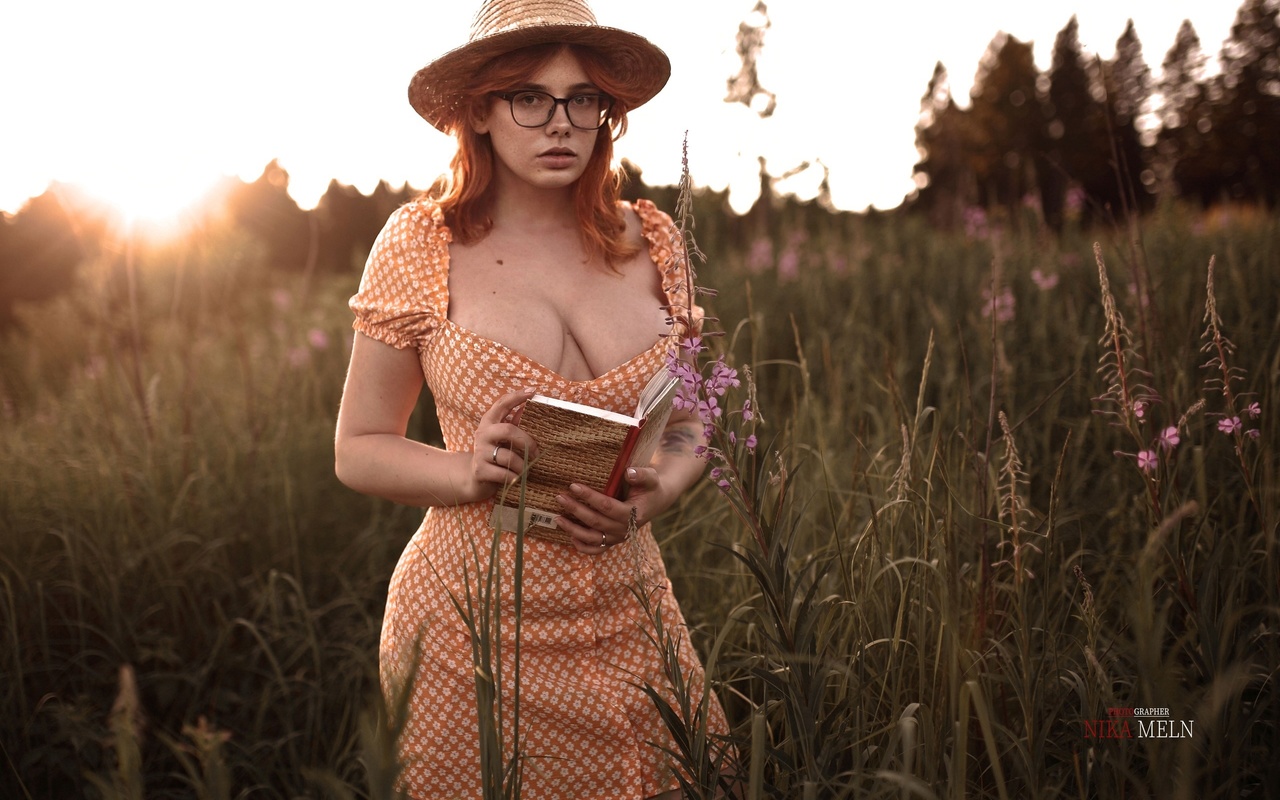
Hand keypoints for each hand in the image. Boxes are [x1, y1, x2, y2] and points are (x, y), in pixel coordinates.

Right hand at [469, 391, 538, 498]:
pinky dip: (514, 477)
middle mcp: (482, 434)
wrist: (475, 479)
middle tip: (537, 453)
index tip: (533, 391)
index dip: (517, 396)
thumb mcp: (505, 438)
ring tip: (526, 471)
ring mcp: (480, 452)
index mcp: (489, 422)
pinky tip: (516, 479)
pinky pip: (504, 473)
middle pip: (508, 430)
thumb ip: (515, 424)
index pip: (502, 403)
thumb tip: (528, 407)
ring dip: (522, 465)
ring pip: (508, 456)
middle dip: (527, 442)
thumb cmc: (496, 454)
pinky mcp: (480, 470)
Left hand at [554, 467, 670, 554]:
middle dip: (575, 510)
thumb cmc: (650, 486)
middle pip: (595, 522)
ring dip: (573, 529)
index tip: (573, 486)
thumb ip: (642, 474)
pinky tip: (570, 536)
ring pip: (592, 538)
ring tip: (557, 518)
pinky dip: (582, 547)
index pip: (607, 506)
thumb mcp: (652, 477)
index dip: (589, 497)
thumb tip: (628, 472)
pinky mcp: (612, 541)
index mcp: (634, 513)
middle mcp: (624, 529)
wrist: (655, 501)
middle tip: (559, 498)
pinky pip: (595, 550)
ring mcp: (617, 538)